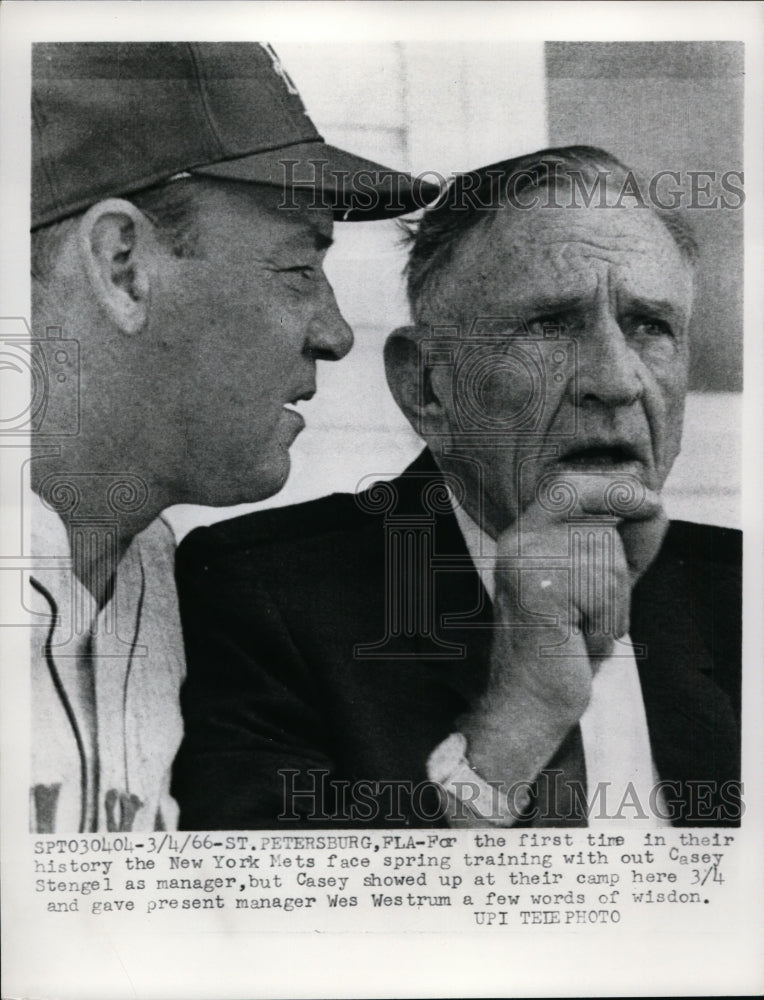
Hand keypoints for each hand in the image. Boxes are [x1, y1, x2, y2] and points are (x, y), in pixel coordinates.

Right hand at [460, 473, 665, 784]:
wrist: (528, 700)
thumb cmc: (565, 646)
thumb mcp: (602, 586)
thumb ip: (626, 546)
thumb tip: (654, 508)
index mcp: (525, 535)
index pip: (567, 487)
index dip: (612, 487)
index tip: (650, 501)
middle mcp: (518, 542)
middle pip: (600, 530)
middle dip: (616, 573)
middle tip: (588, 613)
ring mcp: (524, 563)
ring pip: (608, 560)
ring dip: (612, 604)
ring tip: (579, 629)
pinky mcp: (538, 589)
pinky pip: (605, 589)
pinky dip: (605, 620)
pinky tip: (577, 639)